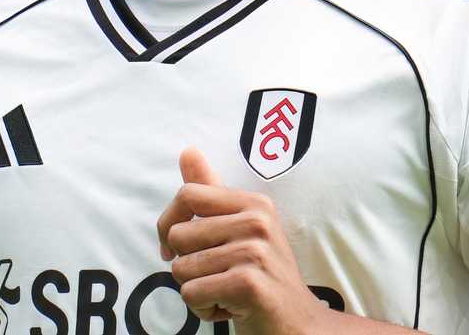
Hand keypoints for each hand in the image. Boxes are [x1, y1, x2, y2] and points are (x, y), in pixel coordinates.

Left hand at [155, 147, 325, 334]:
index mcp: (254, 203)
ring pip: (181, 269)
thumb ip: (211, 193)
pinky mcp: (248, 284)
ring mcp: (254, 252)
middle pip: (179, 235)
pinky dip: (203, 309)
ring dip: (196, 290)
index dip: (169, 223)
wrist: (299, 324)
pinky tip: (228, 308)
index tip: (176, 247)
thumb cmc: (263, 277)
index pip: (187, 195)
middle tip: (216, 276)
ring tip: (225, 293)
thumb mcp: (241, 229)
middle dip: (186, 264)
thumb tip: (187, 151)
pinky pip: (192, 294)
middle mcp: (256, 222)